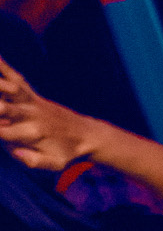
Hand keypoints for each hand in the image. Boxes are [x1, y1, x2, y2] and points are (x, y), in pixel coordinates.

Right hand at [0, 53, 99, 170]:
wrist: (87, 135)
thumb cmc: (66, 152)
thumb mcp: (54, 164)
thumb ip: (33, 161)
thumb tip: (15, 152)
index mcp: (32, 134)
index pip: (3, 133)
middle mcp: (31, 115)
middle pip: (4, 108)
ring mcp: (31, 102)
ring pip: (10, 88)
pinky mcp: (32, 94)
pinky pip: (16, 77)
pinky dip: (3, 66)